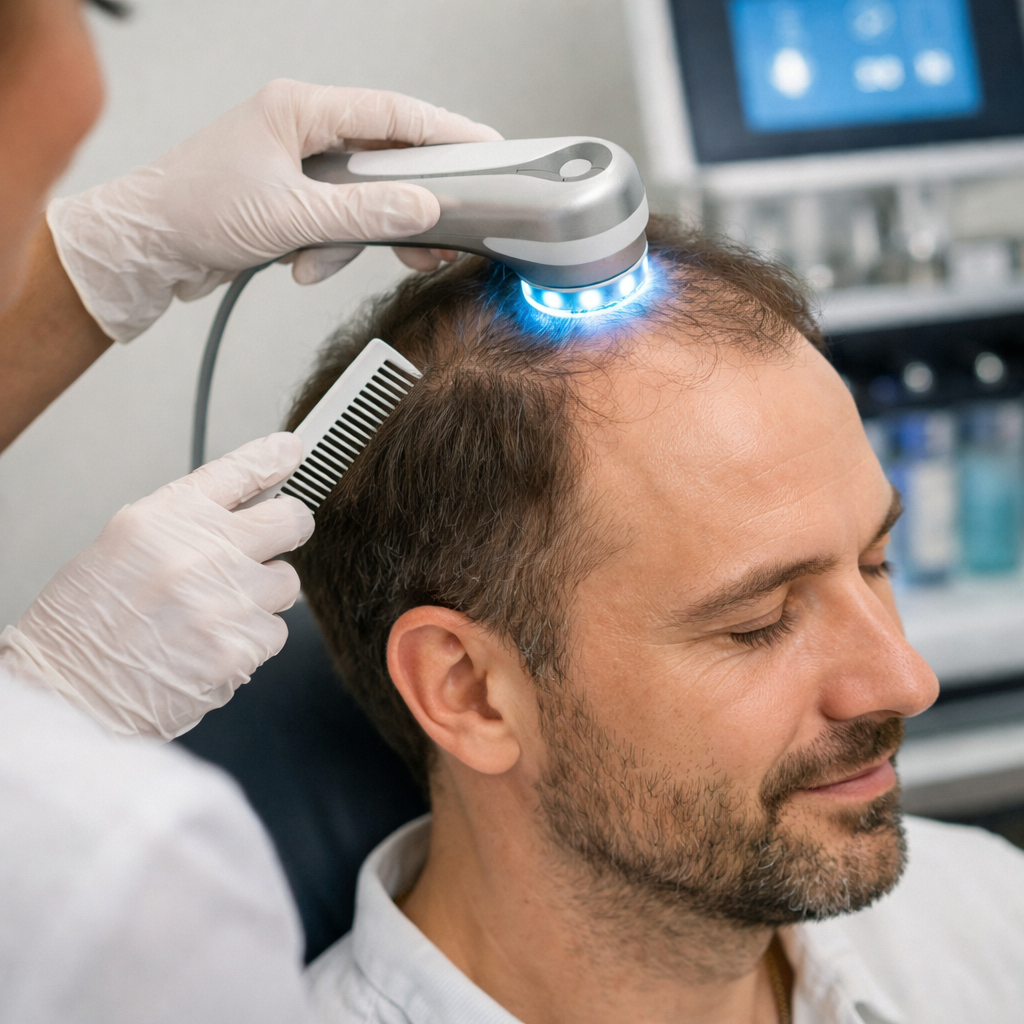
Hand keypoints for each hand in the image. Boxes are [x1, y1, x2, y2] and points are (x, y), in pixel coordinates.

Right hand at [0, 434, 313, 738]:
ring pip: (288, 582)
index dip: (274, 457)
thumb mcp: (123, 546)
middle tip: (275, 543)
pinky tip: (212, 647)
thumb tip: (240, 512)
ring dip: (263, 596)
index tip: (292, 451)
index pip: (240, 470)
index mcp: (166, 517)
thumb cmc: (84, 623)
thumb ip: (184, 525)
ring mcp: (226, 599)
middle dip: (290, 528)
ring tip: (216, 613)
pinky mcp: (241, 646)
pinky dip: (252, 642)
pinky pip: (275, 632)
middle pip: (291, 519)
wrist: (68, 692)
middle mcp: (202, 550)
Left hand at [47, 80, 500, 341]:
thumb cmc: (194, 210)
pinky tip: (303, 264)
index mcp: (300, 109)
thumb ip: (363, 214)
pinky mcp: (291, 198)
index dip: (447, 131)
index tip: (488, 148)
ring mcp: (296, 164)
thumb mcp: (290, 216)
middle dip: (404, 205)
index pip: (393, 113)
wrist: (147, 246)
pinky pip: (335, 221)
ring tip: (327, 260)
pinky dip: (328, 248)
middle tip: (437, 236)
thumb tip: (422, 209)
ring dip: (355, 238)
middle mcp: (301, 129)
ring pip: (361, 199)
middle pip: (384, 161)